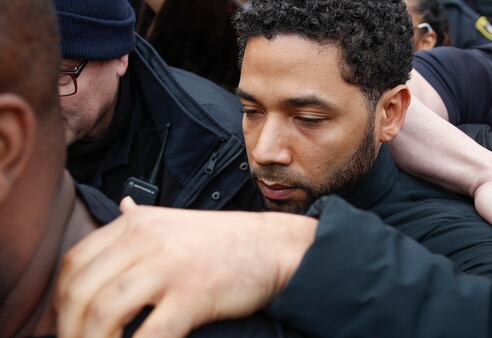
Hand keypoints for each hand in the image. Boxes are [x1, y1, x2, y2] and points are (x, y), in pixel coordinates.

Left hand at [56, 198, 316, 337]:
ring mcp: (170, 266)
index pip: (75, 263)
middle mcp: (146, 240)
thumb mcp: (176, 220)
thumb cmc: (223, 240)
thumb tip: (121, 206)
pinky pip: (150, 334)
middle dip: (69, 328)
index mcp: (136, 223)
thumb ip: (141, 218)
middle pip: (81, 290)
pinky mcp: (194, 294)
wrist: (273, 245)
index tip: (66, 325)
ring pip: (104, 312)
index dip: (61, 302)